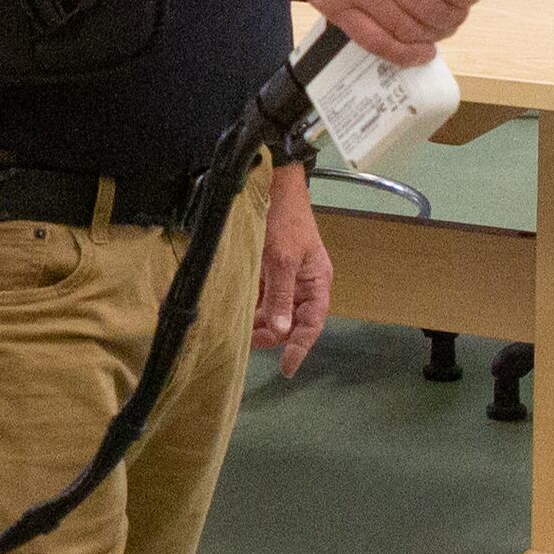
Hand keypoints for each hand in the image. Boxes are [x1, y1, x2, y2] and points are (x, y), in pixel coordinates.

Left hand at [252, 169, 335, 374]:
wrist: (273, 186)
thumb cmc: (284, 219)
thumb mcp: (281, 259)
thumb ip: (279, 296)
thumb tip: (280, 330)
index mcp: (316, 282)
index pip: (313, 324)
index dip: (301, 348)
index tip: (287, 368)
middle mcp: (304, 284)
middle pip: (291, 321)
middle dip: (272, 334)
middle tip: (247, 340)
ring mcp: (286, 278)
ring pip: (274, 312)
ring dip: (258, 321)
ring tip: (238, 328)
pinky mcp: (269, 271)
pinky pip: (262, 297)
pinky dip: (251, 306)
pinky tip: (236, 310)